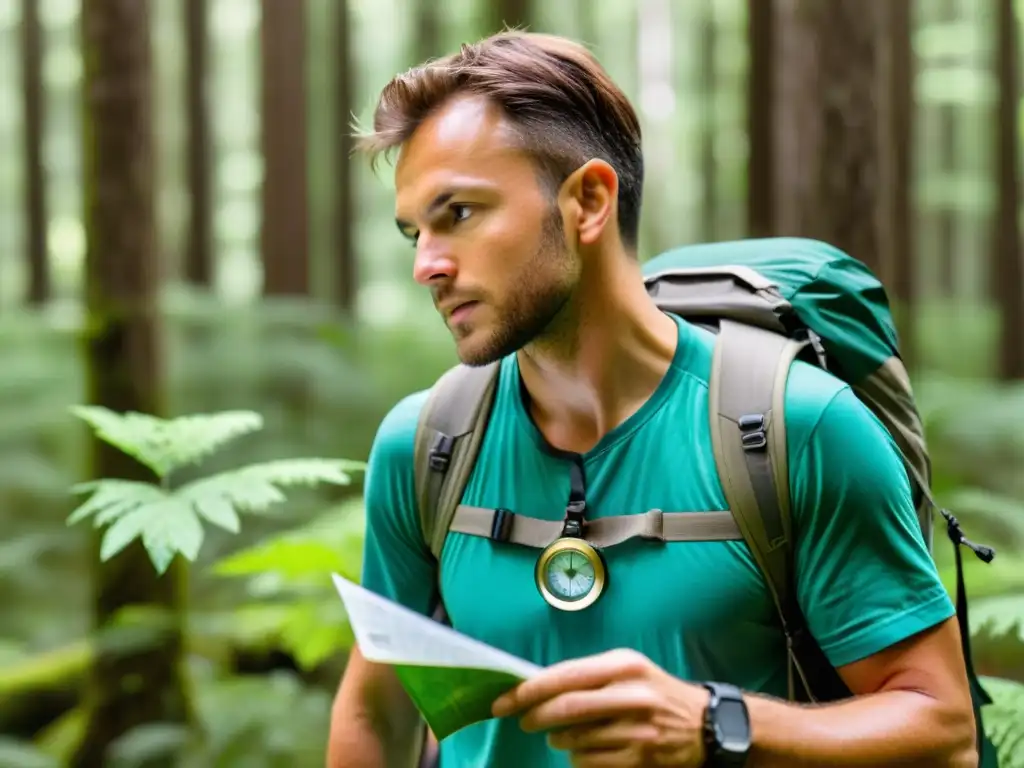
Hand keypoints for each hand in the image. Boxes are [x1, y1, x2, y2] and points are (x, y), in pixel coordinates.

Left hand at [491, 648, 709, 766]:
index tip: (505, 700)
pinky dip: (577, 758)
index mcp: (623, 664)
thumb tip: (537, 687)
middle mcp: (631, 693)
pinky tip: (583, 750)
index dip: (530, 689)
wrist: (707, 725)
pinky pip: (590, 762)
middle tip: (522, 721)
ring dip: (557, 739)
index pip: (565, 675)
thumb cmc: (656, 692)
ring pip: (575, 739)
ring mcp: (637, 728)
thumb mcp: (629, 670)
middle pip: (566, 708)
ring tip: (558, 735)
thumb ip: (588, 676)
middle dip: (535, 716)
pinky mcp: (640, 758)